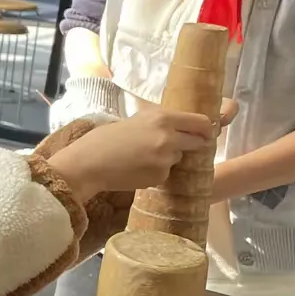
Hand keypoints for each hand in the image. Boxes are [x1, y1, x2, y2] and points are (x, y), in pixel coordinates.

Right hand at [43, 104, 212, 203]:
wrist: (87, 164)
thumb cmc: (103, 139)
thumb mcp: (134, 120)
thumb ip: (158, 122)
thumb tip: (178, 125)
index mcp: (162, 118)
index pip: (201, 122)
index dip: (207, 128)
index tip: (207, 132)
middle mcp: (169, 137)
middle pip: (197, 142)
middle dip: (191, 144)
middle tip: (173, 145)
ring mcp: (165, 160)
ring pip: (178, 158)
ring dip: (168, 158)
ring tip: (142, 157)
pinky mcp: (159, 178)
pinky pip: (165, 174)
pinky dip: (156, 172)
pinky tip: (136, 169)